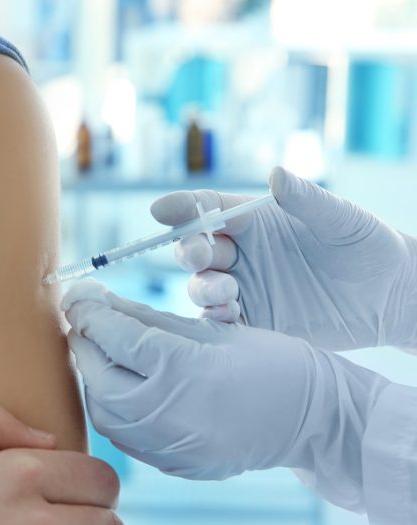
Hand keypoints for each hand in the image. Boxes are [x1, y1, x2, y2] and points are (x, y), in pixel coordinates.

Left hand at [64, 283, 388, 492]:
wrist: (314, 420)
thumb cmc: (270, 362)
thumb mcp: (212, 329)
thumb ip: (149, 320)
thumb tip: (100, 303)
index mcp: (183, 370)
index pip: (115, 338)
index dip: (89, 313)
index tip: (77, 295)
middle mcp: (169, 414)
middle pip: (98, 377)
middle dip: (85, 345)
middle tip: (84, 322)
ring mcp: (170, 447)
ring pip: (103, 412)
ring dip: (93, 378)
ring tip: (100, 352)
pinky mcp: (173, 466)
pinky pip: (122, 437)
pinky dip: (111, 407)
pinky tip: (119, 386)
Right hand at [151, 167, 416, 349]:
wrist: (390, 296)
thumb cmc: (367, 246)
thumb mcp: (341, 219)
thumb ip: (307, 199)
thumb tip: (276, 174)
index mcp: (255, 220)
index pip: (208, 209)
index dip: (183, 208)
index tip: (161, 211)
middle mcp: (242, 253)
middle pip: (196, 249)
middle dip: (189, 251)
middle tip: (201, 255)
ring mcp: (245, 288)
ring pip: (202, 286)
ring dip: (202, 287)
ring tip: (225, 291)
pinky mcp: (253, 321)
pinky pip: (220, 321)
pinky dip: (214, 319)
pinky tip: (227, 316)